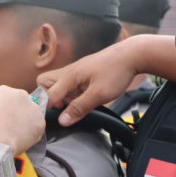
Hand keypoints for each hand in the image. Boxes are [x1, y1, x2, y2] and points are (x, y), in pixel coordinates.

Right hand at [0, 85, 44, 155]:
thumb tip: (4, 118)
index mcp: (4, 91)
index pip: (11, 99)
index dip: (8, 112)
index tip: (4, 120)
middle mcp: (20, 94)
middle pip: (24, 105)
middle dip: (20, 116)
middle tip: (11, 129)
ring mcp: (32, 107)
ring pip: (32, 117)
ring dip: (27, 125)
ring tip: (15, 137)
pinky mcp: (40, 121)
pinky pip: (37, 129)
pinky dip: (32, 136)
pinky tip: (21, 140)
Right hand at [38, 34, 175, 125]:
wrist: (132, 55)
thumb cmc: (116, 72)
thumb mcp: (99, 94)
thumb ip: (79, 108)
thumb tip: (62, 121)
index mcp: (69, 76)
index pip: (48, 95)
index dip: (45, 109)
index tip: (47, 121)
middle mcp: (68, 72)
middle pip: (43, 83)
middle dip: (47, 97)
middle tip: (62, 107)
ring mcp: (75, 71)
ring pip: (55, 84)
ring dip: (60, 96)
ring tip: (75, 103)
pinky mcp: (82, 73)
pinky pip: (67, 84)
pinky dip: (70, 92)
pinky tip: (83, 97)